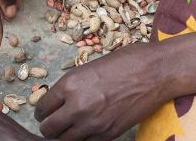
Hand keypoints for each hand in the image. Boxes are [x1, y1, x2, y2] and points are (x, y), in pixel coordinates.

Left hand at [34, 43, 171, 139]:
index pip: (42, 107)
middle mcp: (77, 106)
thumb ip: (72, 86)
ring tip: (66, 131)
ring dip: (63, 136)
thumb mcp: (88, 67)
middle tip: (52, 124)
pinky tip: (85, 133)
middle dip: (48, 127)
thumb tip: (59, 99)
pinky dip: (83, 140)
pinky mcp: (109, 134)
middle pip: (49, 128)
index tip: (43, 113)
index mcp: (69, 84)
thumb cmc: (124, 62)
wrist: (155, 72)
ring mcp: (93, 123)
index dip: (40, 111)